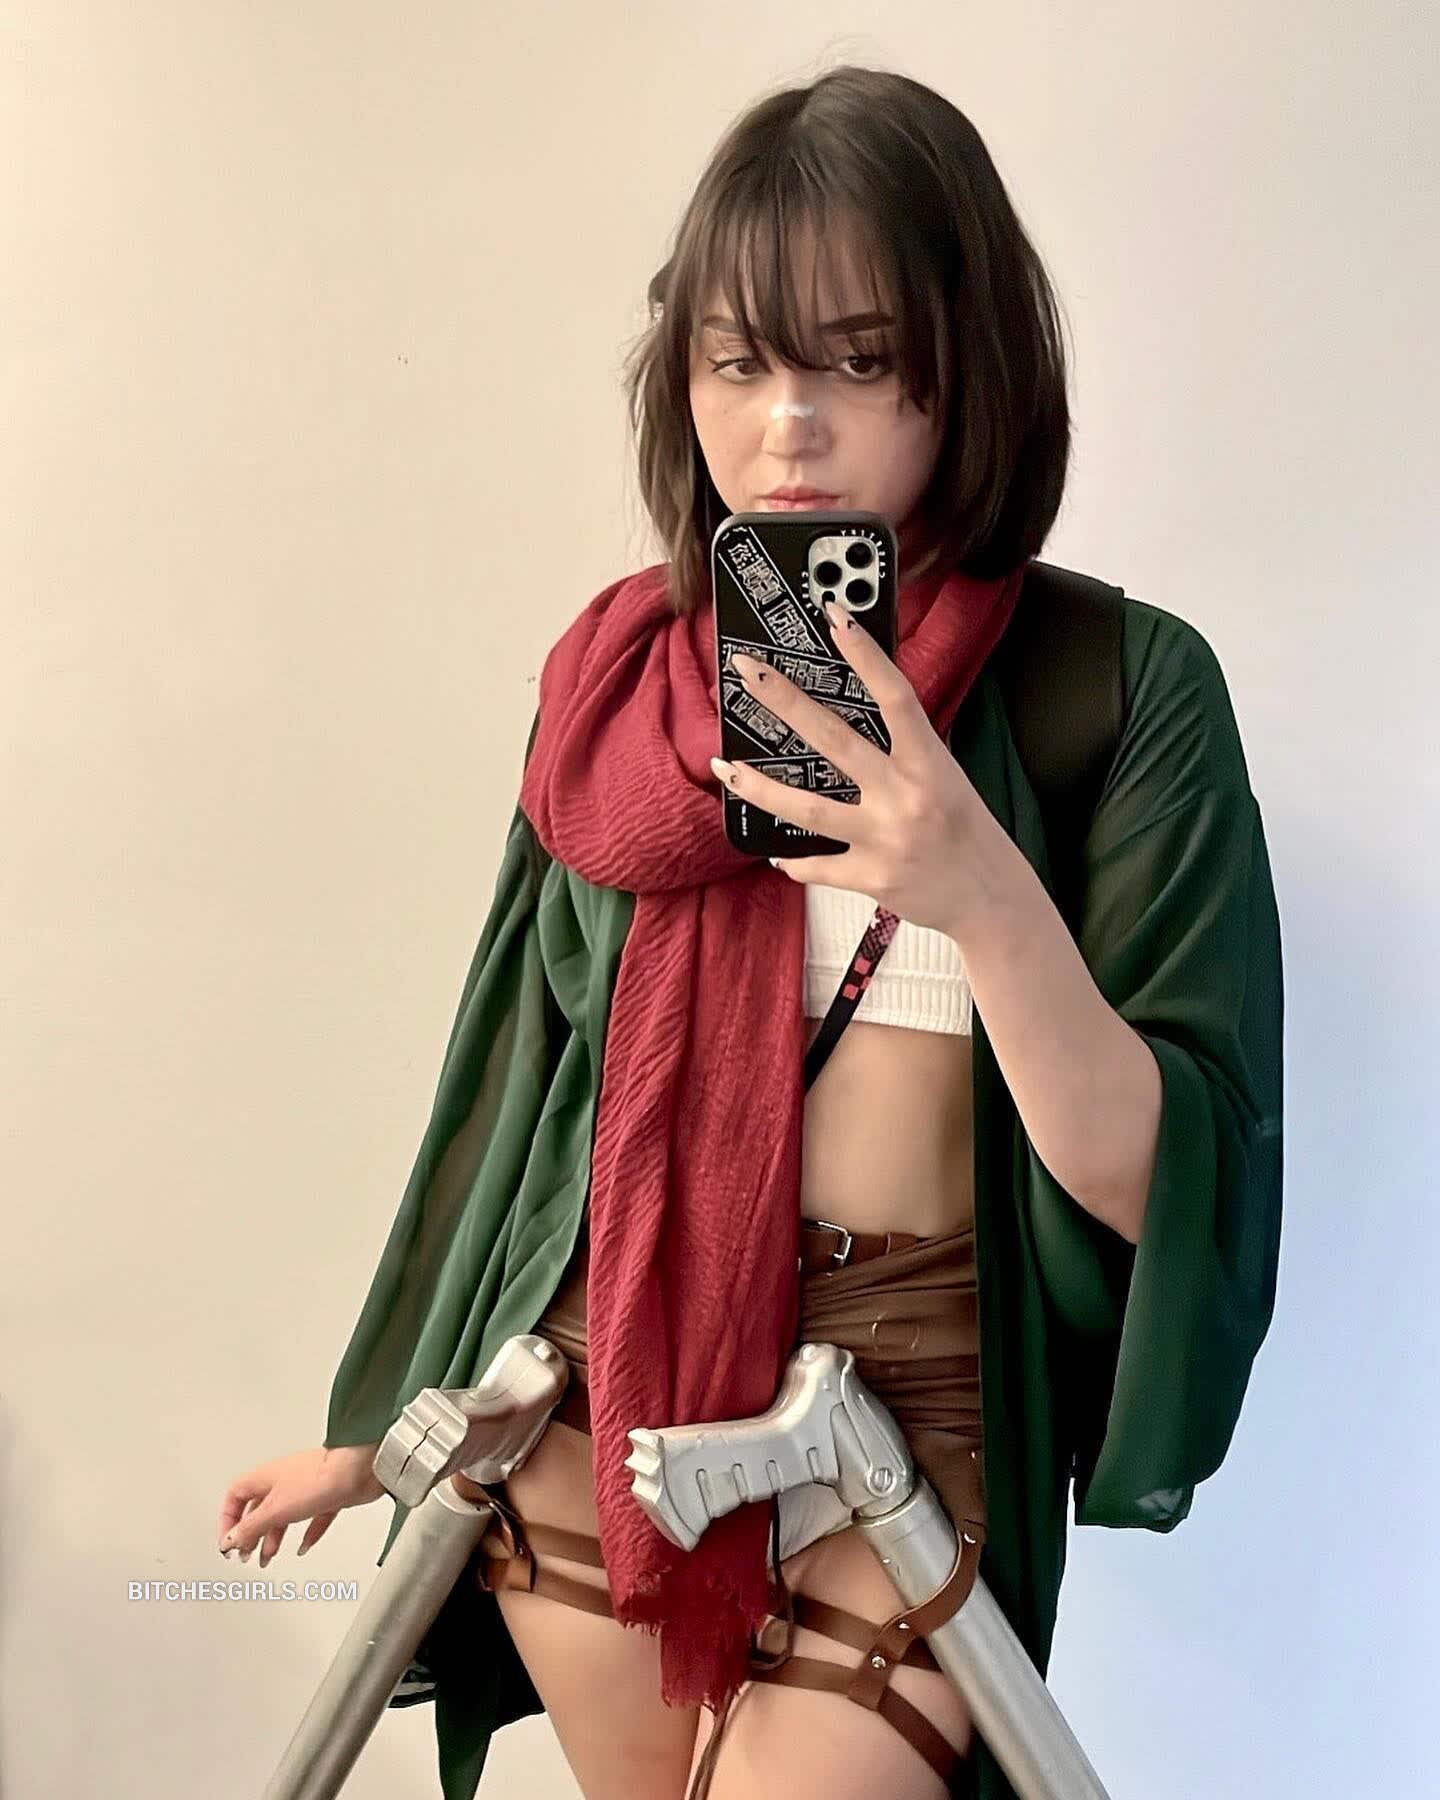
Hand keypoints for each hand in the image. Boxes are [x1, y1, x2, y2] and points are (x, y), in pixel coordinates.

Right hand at [217, 1444, 385, 1567]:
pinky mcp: (327, 1497)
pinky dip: (305, 1534)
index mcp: (265, 1478)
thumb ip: (251, 1526)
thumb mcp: (275, 1508)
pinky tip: (304, 1546)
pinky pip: (311, 1518)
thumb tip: (230, 1540)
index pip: (235, 1497)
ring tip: (268, 1557)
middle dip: (250, 1534)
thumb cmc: (319, 1478)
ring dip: (273, 1538)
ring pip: (282, 1516)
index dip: (227, 1521)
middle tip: (245, 1555)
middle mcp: (283, 1481)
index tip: (228, 1543)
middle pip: (258, 1509)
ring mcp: (306, 1488)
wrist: (358, 1470)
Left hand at [711, 600, 1003, 938]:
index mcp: (930, 764)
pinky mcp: (871, 878)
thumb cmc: (967, 832)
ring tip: (724, 768)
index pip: (895, 697)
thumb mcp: (946, 779)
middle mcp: (906, 797)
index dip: (865, 655)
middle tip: (746, 671)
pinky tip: (774, 851)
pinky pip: (817, 866)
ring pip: (808, 808)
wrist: (991, 900)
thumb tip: (853, 717)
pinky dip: (794, 860)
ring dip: (759, 788)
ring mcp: (886, 839)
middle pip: (834, 740)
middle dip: (785, 701)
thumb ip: (904, 751)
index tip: (835, 616)